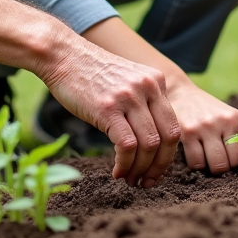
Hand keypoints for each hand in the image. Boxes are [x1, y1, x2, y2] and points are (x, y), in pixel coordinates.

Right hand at [39, 38, 180, 187]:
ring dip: (140, 169)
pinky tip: (117, 172)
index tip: (156, 170)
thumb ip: (143, 102)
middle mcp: (147, 87)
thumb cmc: (90, 73)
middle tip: (147, 182)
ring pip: (149, 145)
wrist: (62, 55)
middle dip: (159, 166)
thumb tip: (150, 143)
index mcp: (156, 81)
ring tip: (130, 180)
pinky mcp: (108, 108)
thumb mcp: (127, 80)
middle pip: (168, 138)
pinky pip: (127, 146)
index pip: (174, 126)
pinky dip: (125, 165)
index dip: (168, 155)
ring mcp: (128, 97)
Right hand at [169, 82, 237, 173]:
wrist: (181, 94)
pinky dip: (197, 165)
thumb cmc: (207, 110)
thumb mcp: (226, 116)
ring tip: (207, 158)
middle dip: (227, 167)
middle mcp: (222, 121)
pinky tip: (196, 155)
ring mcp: (204, 127)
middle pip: (232, 162)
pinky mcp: (187, 132)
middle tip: (219, 161)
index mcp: (235, 118)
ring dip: (211, 168)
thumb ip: (237, 134)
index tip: (234, 161)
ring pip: (216, 166)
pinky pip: (196, 163)